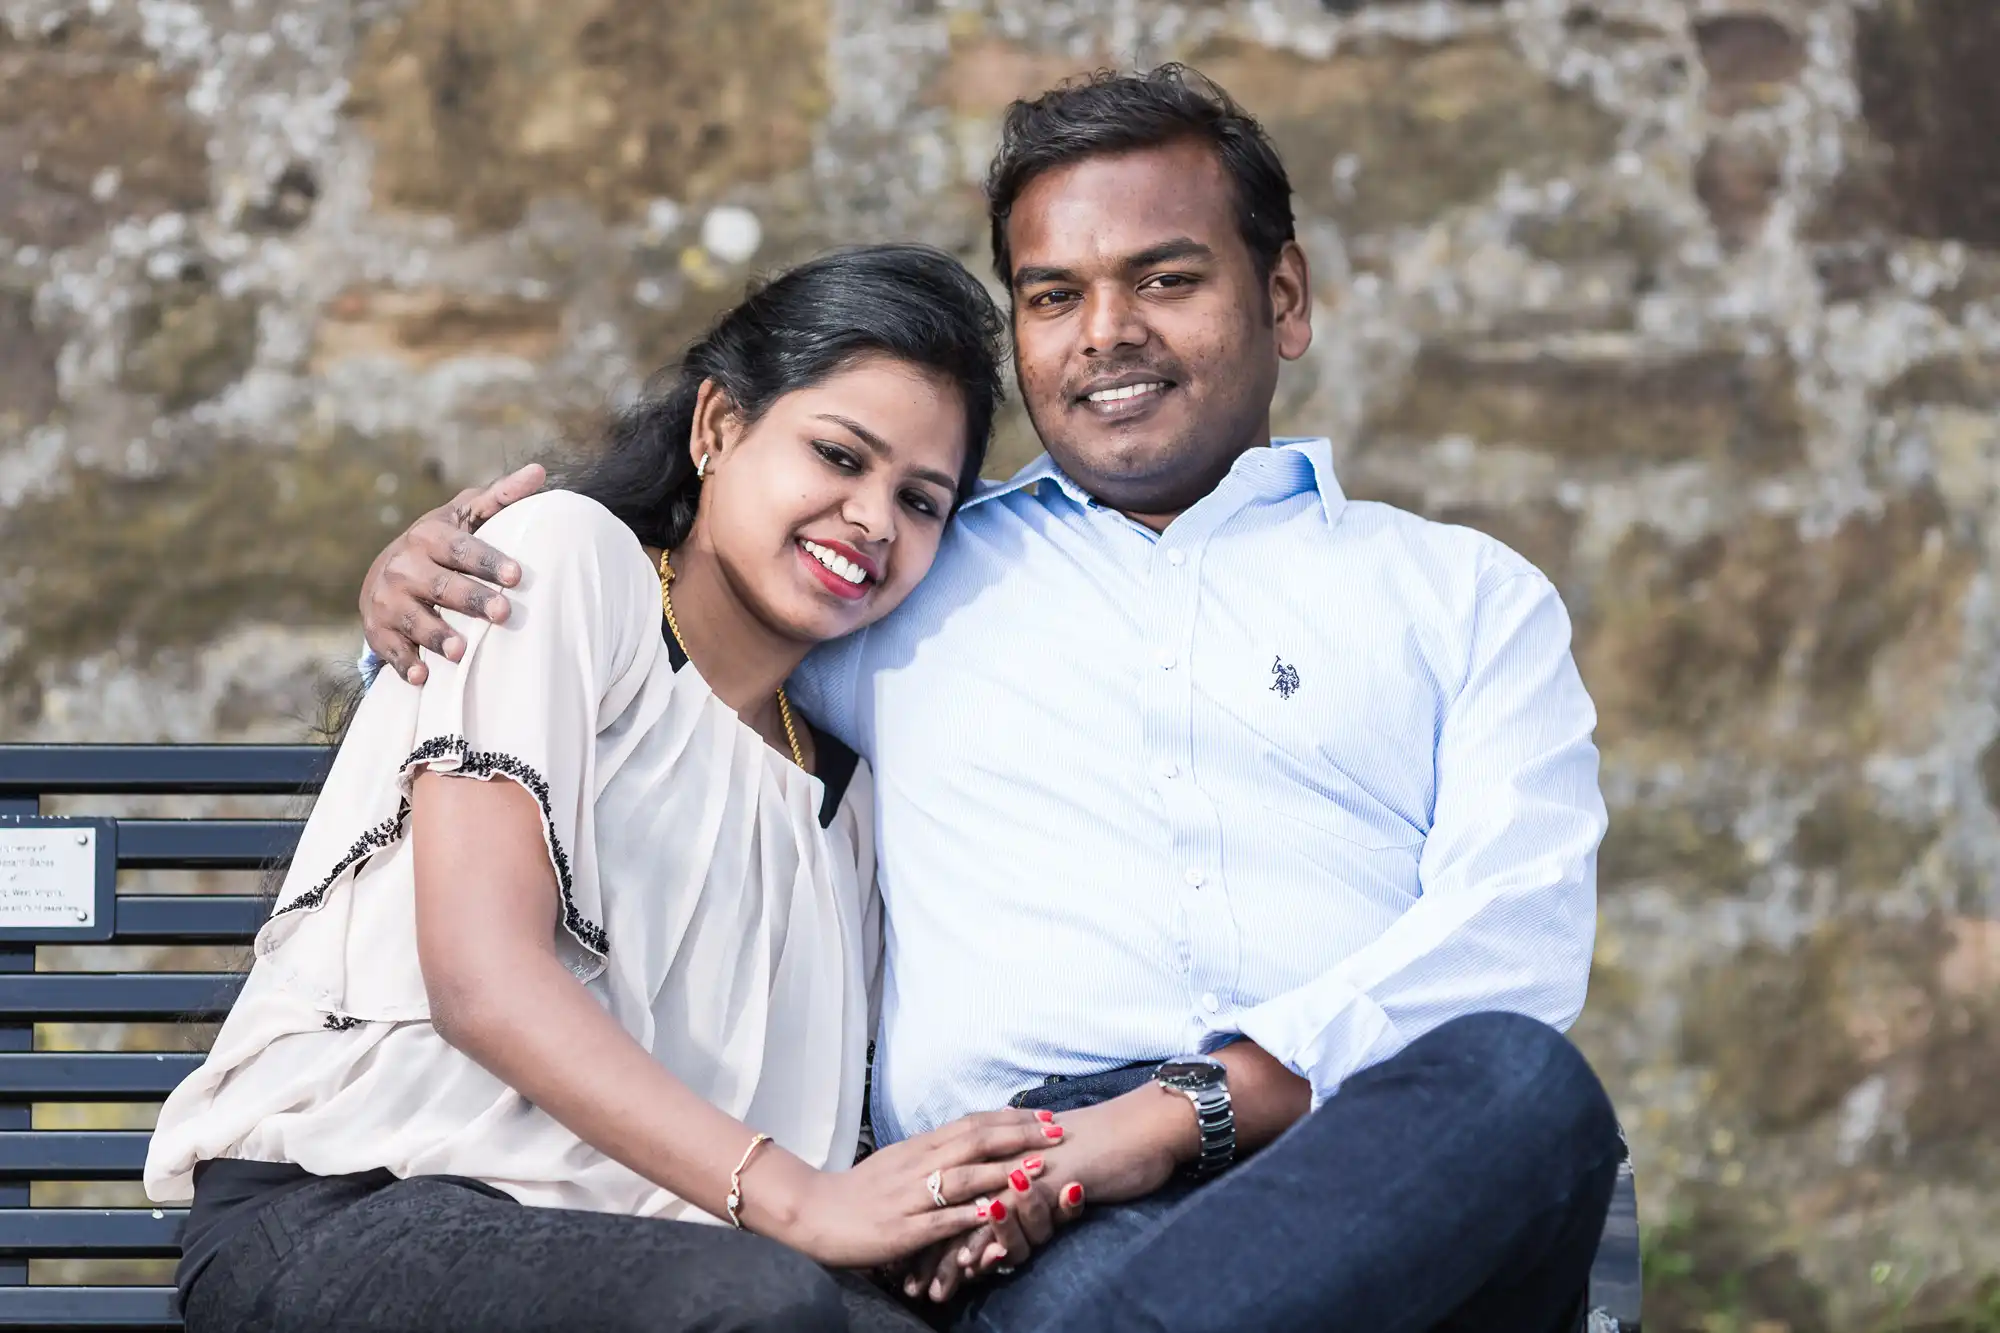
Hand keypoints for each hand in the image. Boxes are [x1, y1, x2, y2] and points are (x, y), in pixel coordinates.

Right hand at [360, 463, 546, 684]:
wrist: (385, 574)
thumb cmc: (441, 544)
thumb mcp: (465, 516)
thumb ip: (501, 497)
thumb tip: (540, 471)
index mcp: (429, 536)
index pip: (461, 548)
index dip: (488, 561)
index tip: (517, 576)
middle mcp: (404, 567)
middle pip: (441, 586)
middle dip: (471, 600)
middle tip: (503, 613)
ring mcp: (388, 600)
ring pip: (415, 620)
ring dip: (437, 636)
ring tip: (461, 651)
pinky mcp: (378, 631)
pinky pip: (392, 650)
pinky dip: (404, 664)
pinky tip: (421, 678)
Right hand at [770, 1110, 1069, 1269]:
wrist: (815, 1212)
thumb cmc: (862, 1189)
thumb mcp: (901, 1160)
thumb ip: (937, 1151)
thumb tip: (974, 1138)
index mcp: (920, 1147)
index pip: (973, 1123)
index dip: (1013, 1119)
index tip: (1047, 1116)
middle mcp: (918, 1165)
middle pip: (976, 1142)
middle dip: (1021, 1136)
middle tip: (1059, 1133)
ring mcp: (909, 1197)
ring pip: (962, 1178)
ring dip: (1004, 1171)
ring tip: (1039, 1167)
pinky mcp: (900, 1230)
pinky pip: (937, 1221)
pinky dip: (966, 1216)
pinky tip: (993, 1214)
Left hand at [910, 1091, 1189, 1302]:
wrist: (1142, 1126)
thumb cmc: (1105, 1142)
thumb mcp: (1058, 1159)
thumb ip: (1032, 1173)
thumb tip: (1014, 1186)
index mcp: (1006, 1154)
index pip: (958, 1191)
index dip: (934, 1225)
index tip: (912, 1258)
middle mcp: (1007, 1161)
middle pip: (955, 1208)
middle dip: (930, 1250)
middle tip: (909, 1285)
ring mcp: (1025, 1171)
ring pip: (975, 1219)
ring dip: (951, 1258)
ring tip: (931, 1291)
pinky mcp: (1046, 1184)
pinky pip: (1011, 1219)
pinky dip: (988, 1245)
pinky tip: (973, 1268)